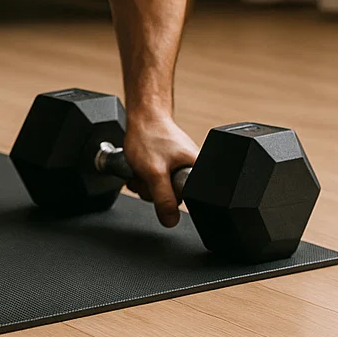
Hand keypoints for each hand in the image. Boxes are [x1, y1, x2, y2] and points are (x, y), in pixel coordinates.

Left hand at [121, 113, 200, 227]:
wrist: (141, 116)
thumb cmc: (150, 135)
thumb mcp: (155, 172)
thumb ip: (164, 199)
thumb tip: (171, 221)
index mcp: (198, 169)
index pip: (189, 200)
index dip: (171, 198)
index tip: (161, 186)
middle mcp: (191, 168)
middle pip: (171, 197)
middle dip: (152, 189)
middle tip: (146, 173)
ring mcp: (177, 166)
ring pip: (159, 190)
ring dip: (144, 183)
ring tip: (142, 166)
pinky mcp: (166, 165)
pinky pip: (154, 181)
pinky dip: (143, 177)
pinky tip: (139, 166)